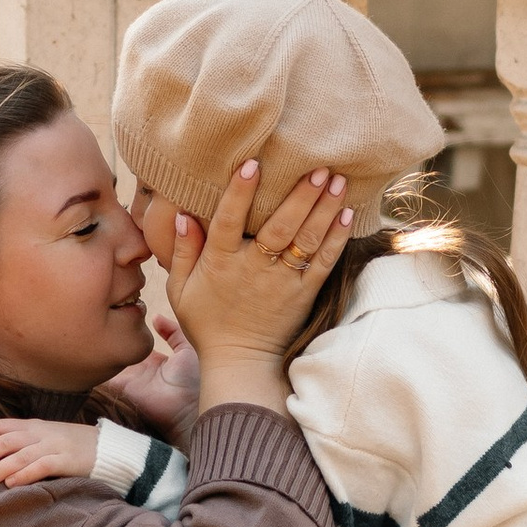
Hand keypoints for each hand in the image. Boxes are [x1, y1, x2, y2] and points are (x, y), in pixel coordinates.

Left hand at [0, 417, 99, 493]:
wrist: (107, 448)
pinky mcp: (67, 460)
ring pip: (19, 455)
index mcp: (29, 427)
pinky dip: (25, 475)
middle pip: (2, 441)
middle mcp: (37, 433)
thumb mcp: (41, 440)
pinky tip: (11, 485)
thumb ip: (18, 446)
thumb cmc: (68, 448)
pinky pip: (43, 466)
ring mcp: (53, 445)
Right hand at [102, 314, 198, 437]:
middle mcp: (136, 368)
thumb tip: (155, 316)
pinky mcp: (120, 386)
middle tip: (101, 317)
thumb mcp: (187, 349)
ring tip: (92, 327)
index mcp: (151, 359)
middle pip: (118, 349)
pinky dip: (96, 364)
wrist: (187, 407)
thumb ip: (173, 331)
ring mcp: (126, 377)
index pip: (133, 342)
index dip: (125, 329)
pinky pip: (103, 374)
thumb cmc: (193, 381)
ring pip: (108, 360)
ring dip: (100, 347)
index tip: (117, 313)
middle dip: (109, 336)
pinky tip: (91, 345)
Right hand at [164, 161, 350, 416]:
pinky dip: (336, 239)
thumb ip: (182, 251)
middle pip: (279, 227)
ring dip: (324, 209)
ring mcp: (282, 281)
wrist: (239, 362)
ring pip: (306, 241)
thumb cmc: (206, 322)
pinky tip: (346, 214)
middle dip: (300, 196)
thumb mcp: (180, 288)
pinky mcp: (304, 294)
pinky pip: (323, 263)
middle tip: (318, 167)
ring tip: (338, 180)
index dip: (240, 192)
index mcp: (220, 263)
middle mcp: (253, 268)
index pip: (229, 221)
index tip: (253, 164)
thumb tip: (185, 215)